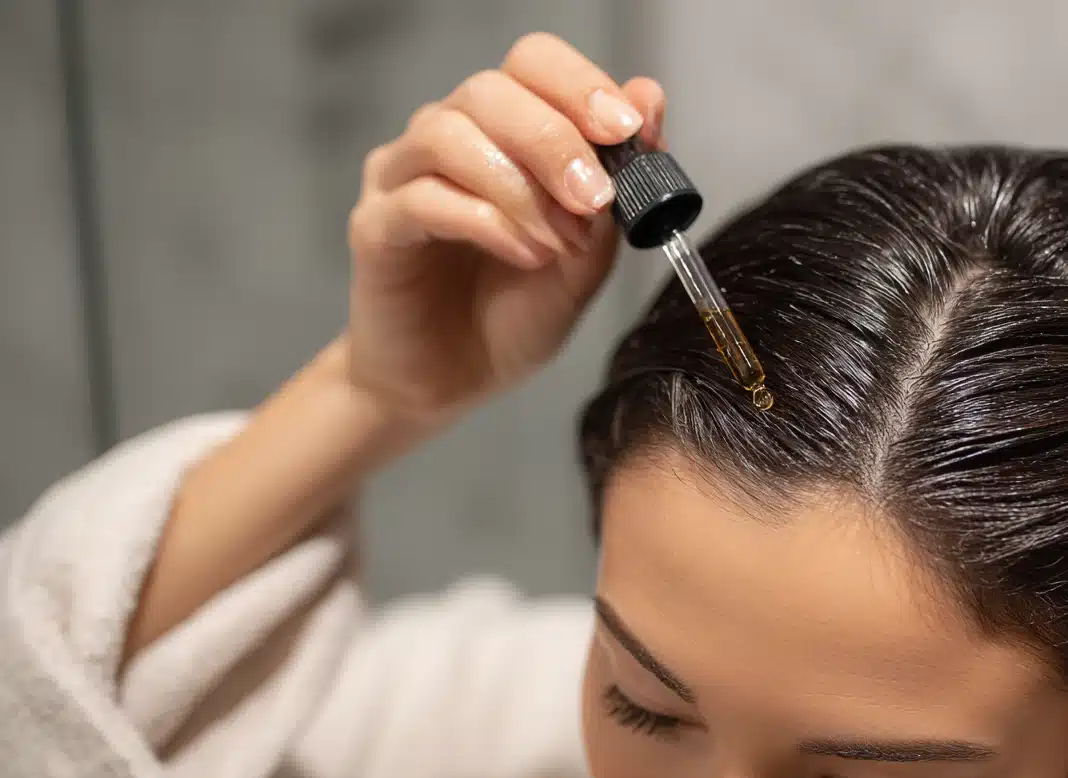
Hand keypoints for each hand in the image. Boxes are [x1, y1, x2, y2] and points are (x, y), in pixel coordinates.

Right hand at [344, 32, 666, 423]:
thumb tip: (651, 98)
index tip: (627, 129)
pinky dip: (487, 222)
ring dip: (521, 188)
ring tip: (559, 244)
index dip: (580, 86)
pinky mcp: (375, 226)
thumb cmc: (513, 315)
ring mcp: (400, 178)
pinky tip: (525, 255)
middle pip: (489, 90)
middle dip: (554, 139)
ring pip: (449, 134)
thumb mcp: (588, 255)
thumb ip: (619, 185)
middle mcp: (443, 137)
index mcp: (499, 129)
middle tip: (593, 199)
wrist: (452, 383)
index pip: (532, 63)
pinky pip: (423, 198)